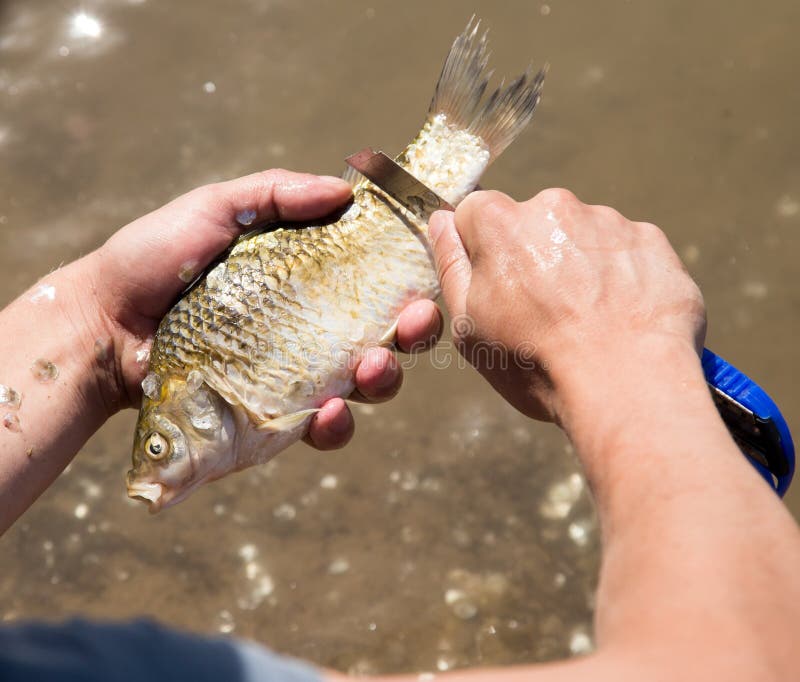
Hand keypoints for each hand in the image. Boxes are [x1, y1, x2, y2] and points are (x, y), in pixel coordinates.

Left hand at [81, 169, 440, 447]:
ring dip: (383, 379)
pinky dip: (335, 424)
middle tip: (411, 325)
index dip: (411, 278)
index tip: (425, 271)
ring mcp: (297, 373)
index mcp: (310, 280)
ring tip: (369, 369)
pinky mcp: (274, 414)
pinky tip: (328, 412)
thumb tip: (345, 190)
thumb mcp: (217, 208)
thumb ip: (277, 192)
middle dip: (414, 333)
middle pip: (388, 335)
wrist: (105, 321)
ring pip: (366, 385)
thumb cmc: (155, 257)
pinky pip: (320, 427)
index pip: (376, 280)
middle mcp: (314, 327)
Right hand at [429, 188, 705, 422]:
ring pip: (581, 236)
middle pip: (531, 222)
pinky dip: (620, 276)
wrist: (627, 386)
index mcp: (501, 223)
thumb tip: (442, 221)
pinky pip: (624, 251)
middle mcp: (555, 207)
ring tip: (586, 322)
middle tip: (543, 313)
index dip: (478, 247)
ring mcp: (608, 221)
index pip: (475, 211)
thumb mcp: (469, 326)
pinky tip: (619, 317)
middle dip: (531, 255)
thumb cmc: (536, 363)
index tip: (492, 283)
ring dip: (578, 266)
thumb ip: (452, 265)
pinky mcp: (651, 241)